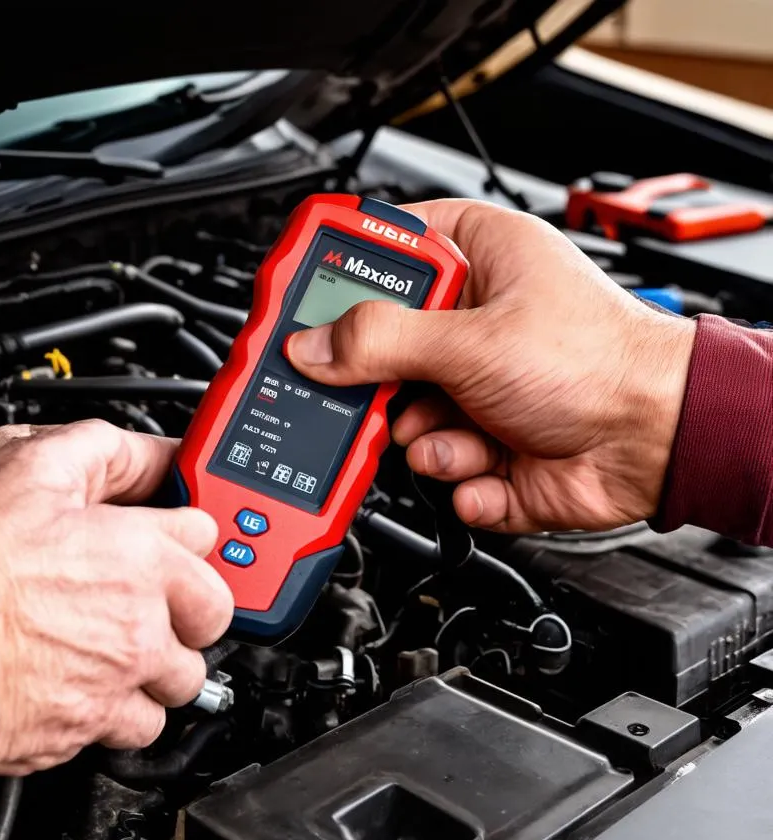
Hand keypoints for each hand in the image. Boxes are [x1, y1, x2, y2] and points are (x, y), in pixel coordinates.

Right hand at [0, 421, 232, 773]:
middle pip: (213, 617)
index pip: (206, 535)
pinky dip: (118, 712)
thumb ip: (100, 451)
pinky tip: (85, 685)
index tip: (170, 534)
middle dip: (189, 604)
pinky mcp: (81, 731)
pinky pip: (132, 731)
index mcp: (138, 552)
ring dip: (157, 664)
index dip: (182, 528)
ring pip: (180, 682)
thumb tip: (146, 452)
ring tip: (114, 645)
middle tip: (151, 593)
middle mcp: (140, 622)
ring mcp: (115, 683)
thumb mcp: (22, 460)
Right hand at [286, 199, 696, 532]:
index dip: (334, 273)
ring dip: (427, 438)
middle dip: (383, 387)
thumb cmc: (601, 363)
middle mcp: (467, 324)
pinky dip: (459, 475)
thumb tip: (313, 345)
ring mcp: (472, 390)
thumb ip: (380, 342)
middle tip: (380, 391)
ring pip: (399, 422)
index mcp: (473, 261)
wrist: (659, 443)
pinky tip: (494, 460)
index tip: (294, 299)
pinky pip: (434, 468)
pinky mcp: (480, 447)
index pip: (381, 249)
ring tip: (465, 431)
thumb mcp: (474, 339)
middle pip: (376, 350)